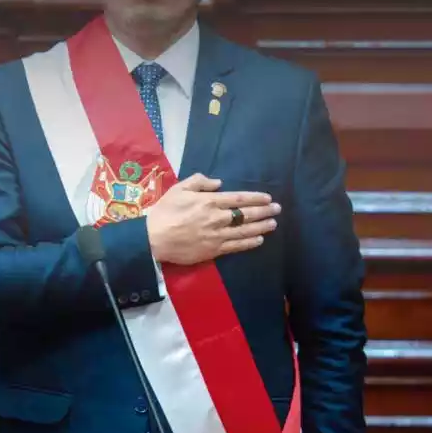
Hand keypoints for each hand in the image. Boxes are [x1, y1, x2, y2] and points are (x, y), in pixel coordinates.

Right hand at [145, 173, 280, 265]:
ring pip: (244, 230)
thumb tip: (219, 183)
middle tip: (277, 209)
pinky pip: (236, 246)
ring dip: (261, 227)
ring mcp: (216, 235)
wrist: (154, 238)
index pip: (238, 198)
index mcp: (209, 201)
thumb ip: (199, 182)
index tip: (267, 197)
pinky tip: (259, 240)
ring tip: (273, 223)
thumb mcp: (178, 189)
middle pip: (246, 214)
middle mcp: (216, 218)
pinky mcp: (213, 250)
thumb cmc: (164, 211)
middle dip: (264, 211)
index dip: (255, 198)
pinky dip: (249, 243)